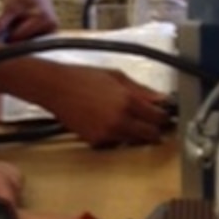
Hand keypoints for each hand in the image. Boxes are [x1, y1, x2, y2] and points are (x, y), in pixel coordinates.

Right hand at [41, 64, 169, 145]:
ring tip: (124, 117)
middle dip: (153, 129)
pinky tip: (107, 121)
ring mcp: (108, 133)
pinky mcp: (96, 141)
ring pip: (133, 140)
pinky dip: (116, 135)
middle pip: (150, 134)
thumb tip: (159, 99)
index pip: (158, 117)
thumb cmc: (82, 77)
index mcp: (127, 100)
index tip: (163, 114)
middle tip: (151, 121)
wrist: (55, 88)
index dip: (163, 116)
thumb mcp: (116, 76)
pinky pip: (115, 142)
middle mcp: (120, 120)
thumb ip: (140, 89)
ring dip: (135, 132)